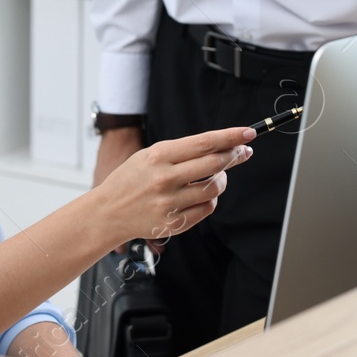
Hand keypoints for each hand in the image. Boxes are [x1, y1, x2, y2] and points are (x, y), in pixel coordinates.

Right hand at [92, 126, 255, 250]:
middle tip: (243, 152)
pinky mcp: (173, 223)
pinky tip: (203, 195)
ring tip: (218, 176)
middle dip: (234, 156)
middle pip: (214, 163)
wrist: (107, 212)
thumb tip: (220, 146)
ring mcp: (169, 203)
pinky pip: (206, 209)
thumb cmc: (130, 180)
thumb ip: (182, 152)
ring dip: (222, 180)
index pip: (204, 142)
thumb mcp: (149, 156)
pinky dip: (210, 200)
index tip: (248, 133)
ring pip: (214, 188)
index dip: (230, 136)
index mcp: (158, 156)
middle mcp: (165, 178)